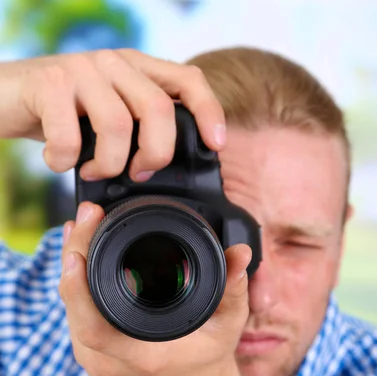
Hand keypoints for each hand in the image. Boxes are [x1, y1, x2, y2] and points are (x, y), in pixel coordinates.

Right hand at [0, 48, 225, 180]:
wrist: (5, 96)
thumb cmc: (62, 113)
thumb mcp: (107, 115)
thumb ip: (137, 127)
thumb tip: (165, 168)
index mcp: (136, 69)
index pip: (188, 79)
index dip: (209, 111)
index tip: (217, 146)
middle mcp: (114, 63)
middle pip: (159, 110)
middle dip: (155, 154)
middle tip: (138, 173)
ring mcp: (81, 70)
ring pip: (118, 126)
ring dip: (108, 164)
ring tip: (93, 170)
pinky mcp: (49, 84)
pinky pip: (71, 136)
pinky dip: (65, 160)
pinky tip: (57, 159)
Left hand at [58, 201, 251, 375]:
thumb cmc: (206, 362)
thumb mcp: (227, 327)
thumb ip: (233, 288)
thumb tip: (241, 253)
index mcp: (141, 357)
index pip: (93, 325)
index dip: (78, 286)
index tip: (79, 248)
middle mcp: (110, 361)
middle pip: (73, 306)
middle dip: (73, 254)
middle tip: (84, 217)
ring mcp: (94, 359)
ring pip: (68, 306)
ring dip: (70, 263)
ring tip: (79, 226)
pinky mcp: (89, 352)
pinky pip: (73, 312)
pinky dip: (74, 280)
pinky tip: (78, 252)